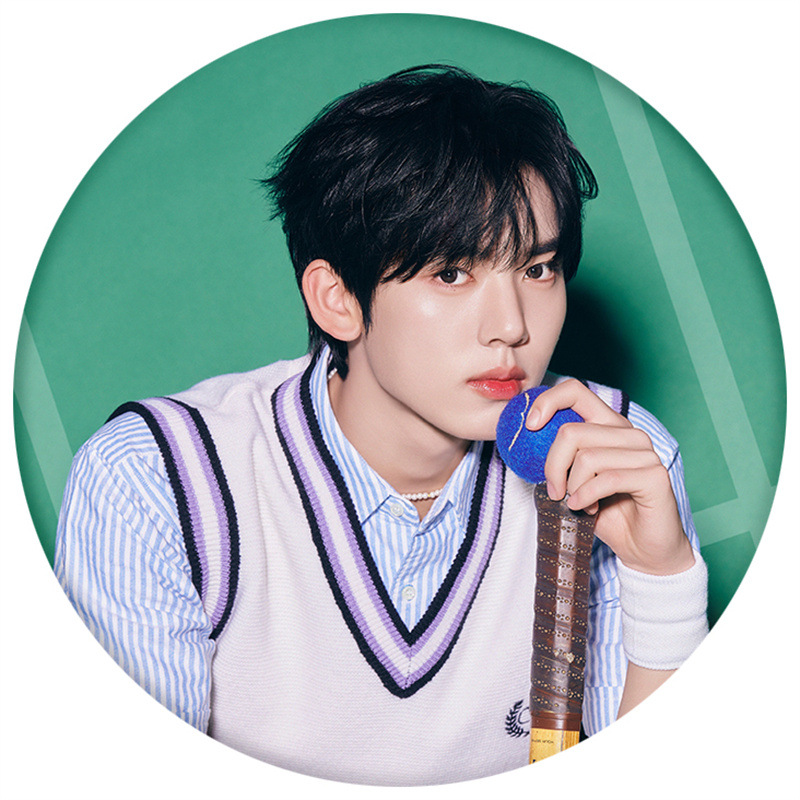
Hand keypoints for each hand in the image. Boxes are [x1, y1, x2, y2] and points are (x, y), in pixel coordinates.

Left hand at [526, 379, 694, 575]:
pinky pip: (607, 479)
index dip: (548, 402)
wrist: (644, 548)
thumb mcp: (574, 481)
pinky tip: (586, 509)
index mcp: (608, 426)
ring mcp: (645, 452)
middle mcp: (629, 433)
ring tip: (579, 503)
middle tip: (555, 492)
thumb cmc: (607, 513)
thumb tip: (525, 444)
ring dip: (573, 487)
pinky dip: (587, 496)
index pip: (575, 391)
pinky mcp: (655, 475)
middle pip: (572, 432)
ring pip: (587, 457)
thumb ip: (560, 459)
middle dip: (553, 466)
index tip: (531, 427)